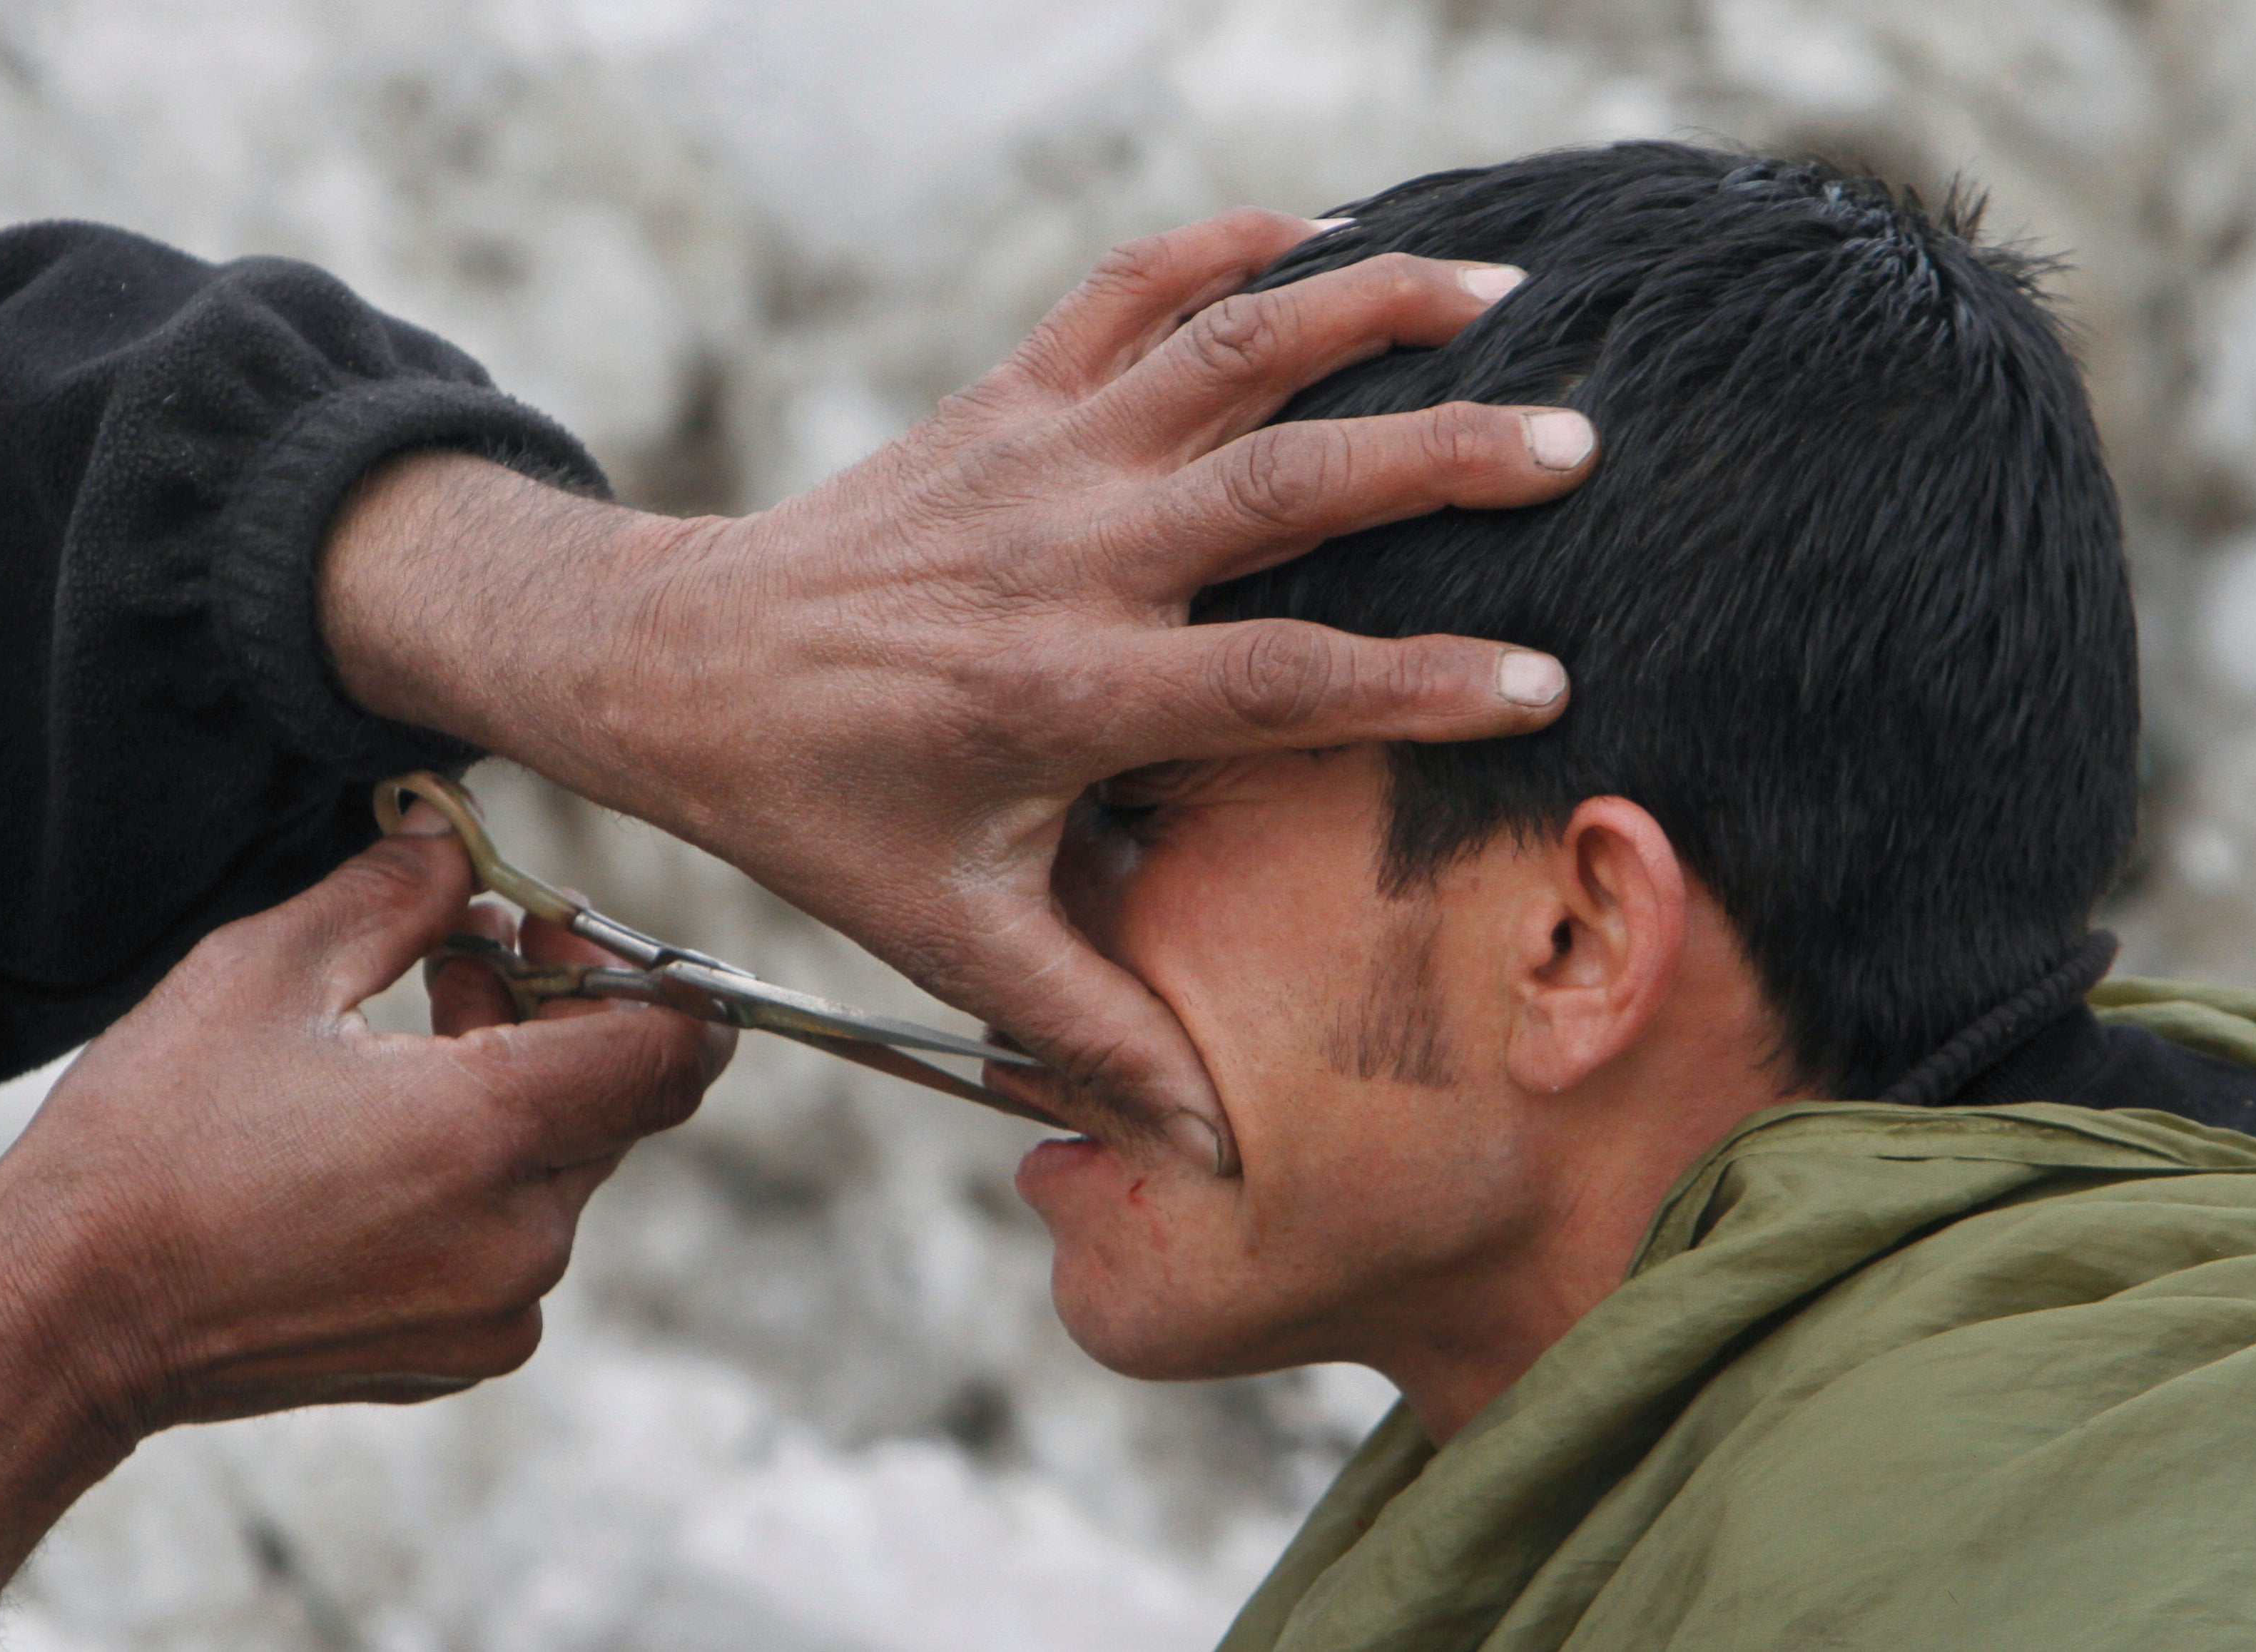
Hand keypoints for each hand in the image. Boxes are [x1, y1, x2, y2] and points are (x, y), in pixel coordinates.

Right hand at [0, 813, 724, 1632]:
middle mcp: (525, 1233)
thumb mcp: (267, 971)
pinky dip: (486, 1180)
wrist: (69, 1317)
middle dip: (557, 1018)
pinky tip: (388, 1146)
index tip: (555, 938)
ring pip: (569, 1166)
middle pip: (619, 1100)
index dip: (639, 977)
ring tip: (407, 1047)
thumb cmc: (153, 1145)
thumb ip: (396, 892)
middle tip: (462, 963)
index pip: (674, 1048)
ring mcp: (502, 1305)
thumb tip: (457, 847)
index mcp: (493, 1133)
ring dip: (517, 1096)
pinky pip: (521, 1237)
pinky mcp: (469, 1351)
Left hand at [322, 209, 1593, 1169]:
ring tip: (1502, 296)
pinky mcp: (1003, 398)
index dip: (1419, 682)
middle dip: (1440, 457)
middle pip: (1279, 484)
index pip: (1277, 682)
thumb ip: (1093, 1030)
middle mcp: (1059, 556)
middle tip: (1576, 446)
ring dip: (1363, 307)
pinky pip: (1124, 291)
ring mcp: (1033, 458)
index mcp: (1061, 694)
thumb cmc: (824, 811)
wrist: (679, 665)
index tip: (1545, 682)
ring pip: (1219, 350)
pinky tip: (1329, 228)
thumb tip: (1220, 1150)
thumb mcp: (951, 937)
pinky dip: (1227, 244)